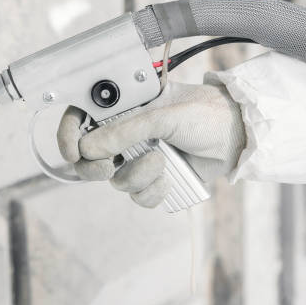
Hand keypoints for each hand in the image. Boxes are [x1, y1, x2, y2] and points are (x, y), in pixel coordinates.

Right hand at [57, 82, 245, 207]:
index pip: (81, 119)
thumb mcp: (163, 115)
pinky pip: (138, 196)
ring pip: (116, 181)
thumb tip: (89, 148)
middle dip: (96, 167)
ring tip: (162, 162)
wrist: (236, 137)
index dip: (68, 135)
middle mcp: (126, 133)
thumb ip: (125, 131)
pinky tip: (170, 178)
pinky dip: (153, 192)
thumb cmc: (204, 114)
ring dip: (137, 177)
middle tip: (110, 166)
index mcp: (123, 108)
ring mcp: (139, 157)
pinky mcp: (155, 179)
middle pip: (89, 159)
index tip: (73, 151)